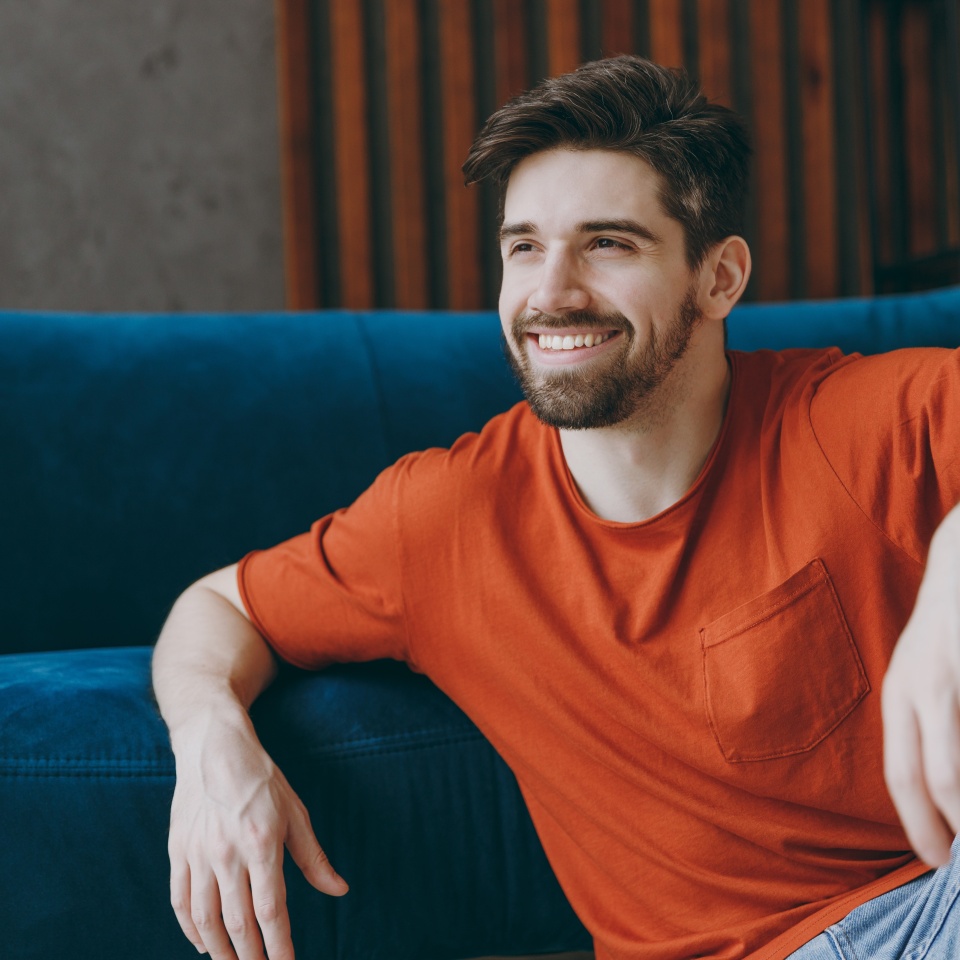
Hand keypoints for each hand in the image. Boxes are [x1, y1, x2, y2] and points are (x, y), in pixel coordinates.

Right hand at [168, 713, 347, 958]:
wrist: (213, 747)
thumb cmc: (261, 779)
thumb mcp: (295, 812)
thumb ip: (313, 858)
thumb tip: (339, 890)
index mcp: (261, 842)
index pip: (271, 910)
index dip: (279, 946)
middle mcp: (227, 852)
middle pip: (238, 922)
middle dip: (250, 956)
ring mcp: (198, 854)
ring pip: (205, 919)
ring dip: (220, 950)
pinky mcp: (178, 851)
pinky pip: (181, 902)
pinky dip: (191, 929)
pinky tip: (205, 943)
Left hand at [883, 506, 959, 866]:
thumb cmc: (948, 630)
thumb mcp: (925, 675)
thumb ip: (926, 722)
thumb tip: (941, 790)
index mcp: (900, 693)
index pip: (900, 773)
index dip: (917, 822)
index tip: (936, 858)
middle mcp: (920, 688)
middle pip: (933, 778)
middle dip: (950, 826)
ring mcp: (951, 677)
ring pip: (955, 766)